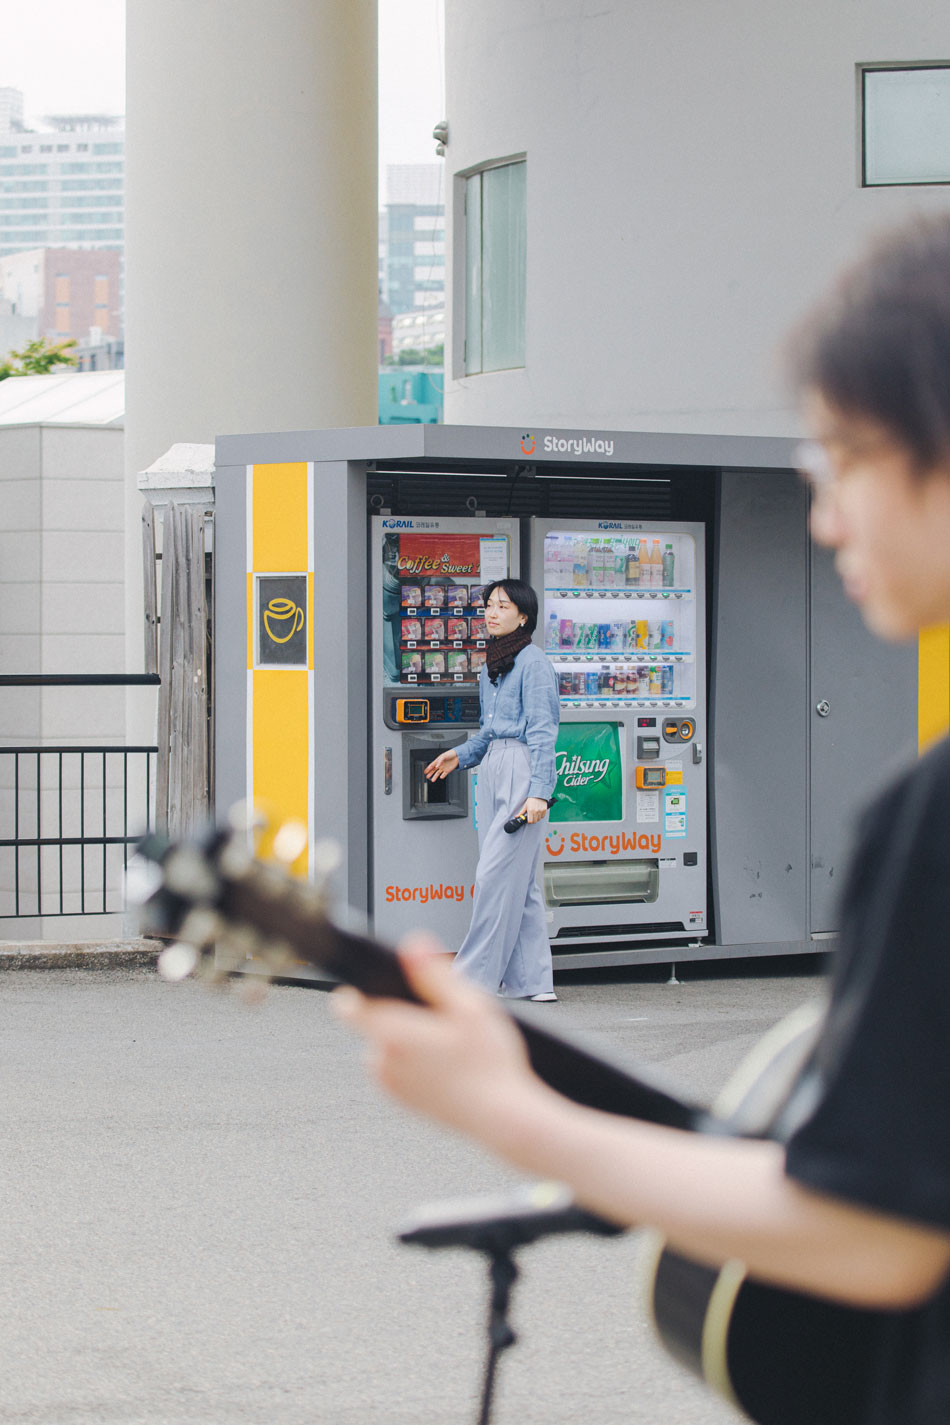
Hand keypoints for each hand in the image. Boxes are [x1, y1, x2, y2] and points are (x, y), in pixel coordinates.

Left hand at [333, 936, 539, 1139]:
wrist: (503, 1119)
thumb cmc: (490, 1064)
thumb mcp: (470, 1006)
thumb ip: (435, 973)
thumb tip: (412, 944)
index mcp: (392, 1034)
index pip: (348, 1006)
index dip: (356, 989)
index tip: (374, 982)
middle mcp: (383, 1062)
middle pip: (375, 1022)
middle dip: (402, 1013)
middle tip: (442, 1018)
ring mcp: (390, 1085)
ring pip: (387, 1045)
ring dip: (408, 1039)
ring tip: (449, 1044)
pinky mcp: (402, 1102)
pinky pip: (397, 1069)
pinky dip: (415, 1062)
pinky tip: (448, 1064)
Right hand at [424, 749, 458, 780]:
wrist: (458, 756)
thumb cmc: (450, 754)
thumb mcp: (444, 756)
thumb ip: (440, 761)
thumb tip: (436, 766)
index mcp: (438, 761)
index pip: (432, 765)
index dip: (428, 768)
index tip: (425, 772)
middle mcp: (440, 765)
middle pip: (433, 770)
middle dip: (430, 773)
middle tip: (426, 776)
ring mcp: (444, 768)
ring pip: (438, 773)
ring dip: (435, 777)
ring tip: (432, 780)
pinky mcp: (448, 770)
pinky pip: (444, 774)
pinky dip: (442, 776)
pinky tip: (441, 777)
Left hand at [515, 796, 548, 824]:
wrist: (538, 794)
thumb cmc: (531, 800)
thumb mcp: (525, 806)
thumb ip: (521, 812)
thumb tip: (516, 816)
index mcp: (530, 810)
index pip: (530, 821)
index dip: (529, 821)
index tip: (529, 820)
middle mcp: (536, 811)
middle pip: (535, 821)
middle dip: (533, 820)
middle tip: (532, 817)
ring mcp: (541, 811)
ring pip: (539, 819)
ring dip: (537, 818)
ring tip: (535, 814)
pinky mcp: (544, 810)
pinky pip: (543, 816)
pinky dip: (541, 816)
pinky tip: (539, 813)